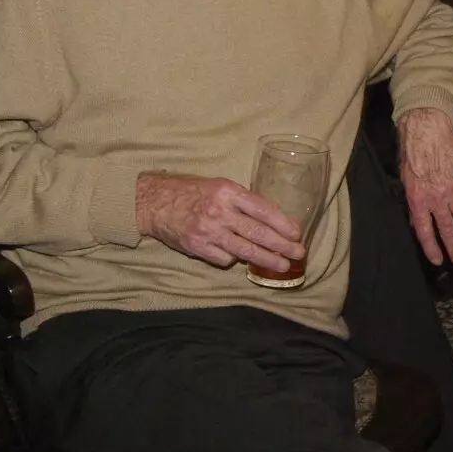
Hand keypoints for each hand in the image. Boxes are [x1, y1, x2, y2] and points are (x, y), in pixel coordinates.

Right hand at [135, 173, 304, 272]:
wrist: (154, 202)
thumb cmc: (193, 192)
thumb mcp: (221, 186)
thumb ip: (243, 201)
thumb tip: (272, 219)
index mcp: (228, 192)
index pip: (262, 210)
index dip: (282, 224)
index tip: (296, 233)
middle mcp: (219, 212)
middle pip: (257, 233)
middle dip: (281, 246)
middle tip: (298, 254)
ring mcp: (207, 231)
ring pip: (244, 250)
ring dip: (267, 259)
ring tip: (283, 265)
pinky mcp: (197, 247)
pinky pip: (224, 259)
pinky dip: (235, 259)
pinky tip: (242, 258)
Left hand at [398, 107, 452, 264]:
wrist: (427, 131)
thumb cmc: (411, 154)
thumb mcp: (405, 182)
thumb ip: (413, 203)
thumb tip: (418, 221)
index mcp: (419, 200)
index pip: (426, 232)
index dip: (433, 248)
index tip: (439, 260)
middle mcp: (437, 199)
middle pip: (447, 229)